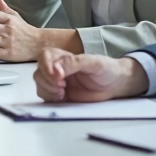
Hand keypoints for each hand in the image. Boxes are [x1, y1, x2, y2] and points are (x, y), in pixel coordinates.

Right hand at [34, 48, 148, 101]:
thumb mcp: (94, 62)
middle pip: (39, 72)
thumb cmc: (107, 69)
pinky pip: (46, 97)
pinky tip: (62, 98)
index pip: (45, 56)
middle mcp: (57, 69)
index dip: (47, 67)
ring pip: (40, 85)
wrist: (116, 84)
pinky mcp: (60, 96)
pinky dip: (50, 99)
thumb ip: (75, 62)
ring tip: (63, 93)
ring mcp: (58, 83)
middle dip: (47, 81)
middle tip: (63, 87)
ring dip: (48, 90)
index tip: (59, 77)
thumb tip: (56, 68)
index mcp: (64, 57)